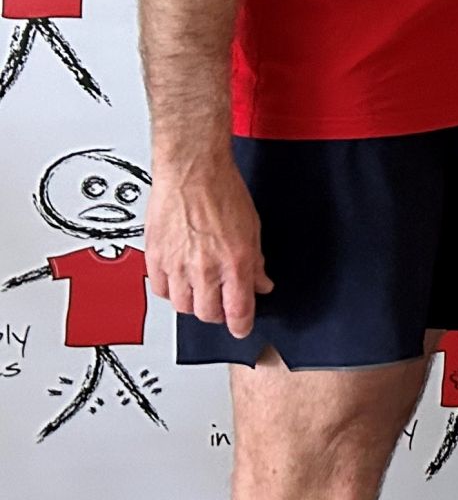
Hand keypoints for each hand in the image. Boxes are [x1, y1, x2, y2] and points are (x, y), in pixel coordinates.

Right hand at [144, 143, 270, 337]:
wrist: (191, 170)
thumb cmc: (223, 191)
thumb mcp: (252, 228)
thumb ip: (255, 261)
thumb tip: (261, 283)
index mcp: (234, 261)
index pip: (238, 310)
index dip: (241, 326)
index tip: (241, 329)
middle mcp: (204, 267)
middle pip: (208, 314)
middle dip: (218, 315)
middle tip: (222, 306)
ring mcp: (177, 264)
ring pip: (182, 306)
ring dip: (194, 305)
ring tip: (202, 293)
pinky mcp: (155, 257)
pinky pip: (160, 290)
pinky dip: (171, 292)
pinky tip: (180, 282)